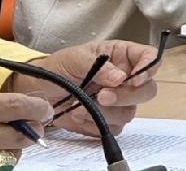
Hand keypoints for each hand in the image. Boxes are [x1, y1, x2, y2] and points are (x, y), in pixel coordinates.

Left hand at [10, 40, 158, 137]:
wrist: (36, 93)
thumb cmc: (57, 68)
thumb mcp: (76, 59)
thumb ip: (100, 66)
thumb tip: (120, 78)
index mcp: (122, 56)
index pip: (149, 58)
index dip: (149, 67)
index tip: (136, 78)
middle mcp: (124, 79)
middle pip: (147, 90)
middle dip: (127, 96)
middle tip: (103, 96)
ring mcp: (117, 101)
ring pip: (130, 112)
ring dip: (107, 112)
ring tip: (81, 106)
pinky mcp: (105, 121)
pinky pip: (113, 128)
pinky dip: (96, 124)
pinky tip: (79, 115)